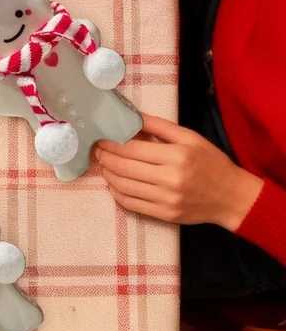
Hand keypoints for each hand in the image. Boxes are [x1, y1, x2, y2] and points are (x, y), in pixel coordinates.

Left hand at [95, 114, 262, 230]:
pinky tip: (114, 183)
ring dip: (107, 174)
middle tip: (97, 150)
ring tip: (104, 164)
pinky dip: (116, 193)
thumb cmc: (211, 162)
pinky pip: (131, 204)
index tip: (100, 137)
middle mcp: (169, 179)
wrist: (232, 197)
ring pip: (123, 187)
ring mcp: (166, 200)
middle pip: (123, 167)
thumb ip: (158, 125)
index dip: (110, 143)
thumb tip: (131, 115)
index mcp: (175, 156)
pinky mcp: (165, 215)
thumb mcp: (189, 136)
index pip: (131, 149)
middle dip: (104, 157)